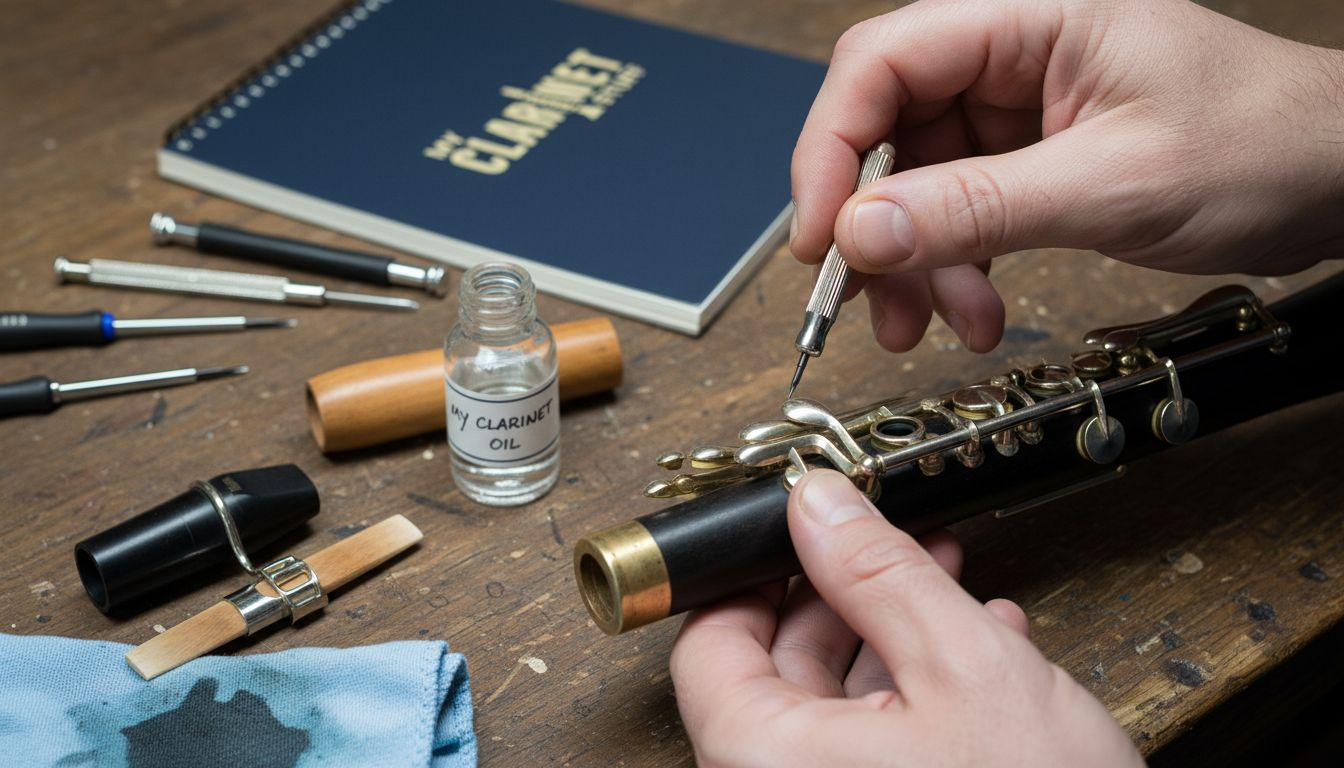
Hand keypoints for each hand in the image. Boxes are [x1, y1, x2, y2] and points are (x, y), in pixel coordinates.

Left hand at [670, 469, 1143, 766]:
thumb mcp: (964, 668)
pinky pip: (876, 751)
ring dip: (894, 638)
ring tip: (951, 585)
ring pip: (838, 710)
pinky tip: (980, 652)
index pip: (709, 646)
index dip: (754, 574)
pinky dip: (918, 696)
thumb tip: (817, 504)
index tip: (798, 531)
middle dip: (845, 596)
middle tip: (888, 544)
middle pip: (778, 674)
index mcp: (764, 761)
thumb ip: (879, 575)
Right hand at [791, 0, 1343, 353]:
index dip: (832, 148)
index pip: (883, 62)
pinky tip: (972, 311)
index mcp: (1029, 16)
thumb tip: (861, 231)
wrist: (1339, 180)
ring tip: (934, 325)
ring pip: (914, 184)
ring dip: (913, 264)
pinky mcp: (1028, 159)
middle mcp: (1011, 54)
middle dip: (871, 222)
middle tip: (863, 296)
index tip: (818, 233)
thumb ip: (979, 207)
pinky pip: (956, 212)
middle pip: (887, 128)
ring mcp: (1017, 109)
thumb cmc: (1265, 144)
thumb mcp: (1114, 182)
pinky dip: (952, 269)